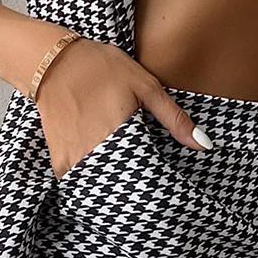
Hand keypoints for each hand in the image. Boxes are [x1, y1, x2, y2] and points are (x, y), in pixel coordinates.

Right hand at [34, 38, 211, 179]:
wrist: (52, 61)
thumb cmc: (102, 67)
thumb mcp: (145, 85)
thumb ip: (174, 118)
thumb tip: (205, 145)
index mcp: (124, 136)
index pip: (147, 179)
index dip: (158, 187)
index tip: (166, 191)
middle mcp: (98, 152)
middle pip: (124, 187)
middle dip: (137, 192)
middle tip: (149, 196)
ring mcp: (75, 158)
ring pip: (100, 186)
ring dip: (113, 188)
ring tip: (126, 187)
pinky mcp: (60, 159)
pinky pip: (77, 182)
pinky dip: (89, 181)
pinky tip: (101, 174)